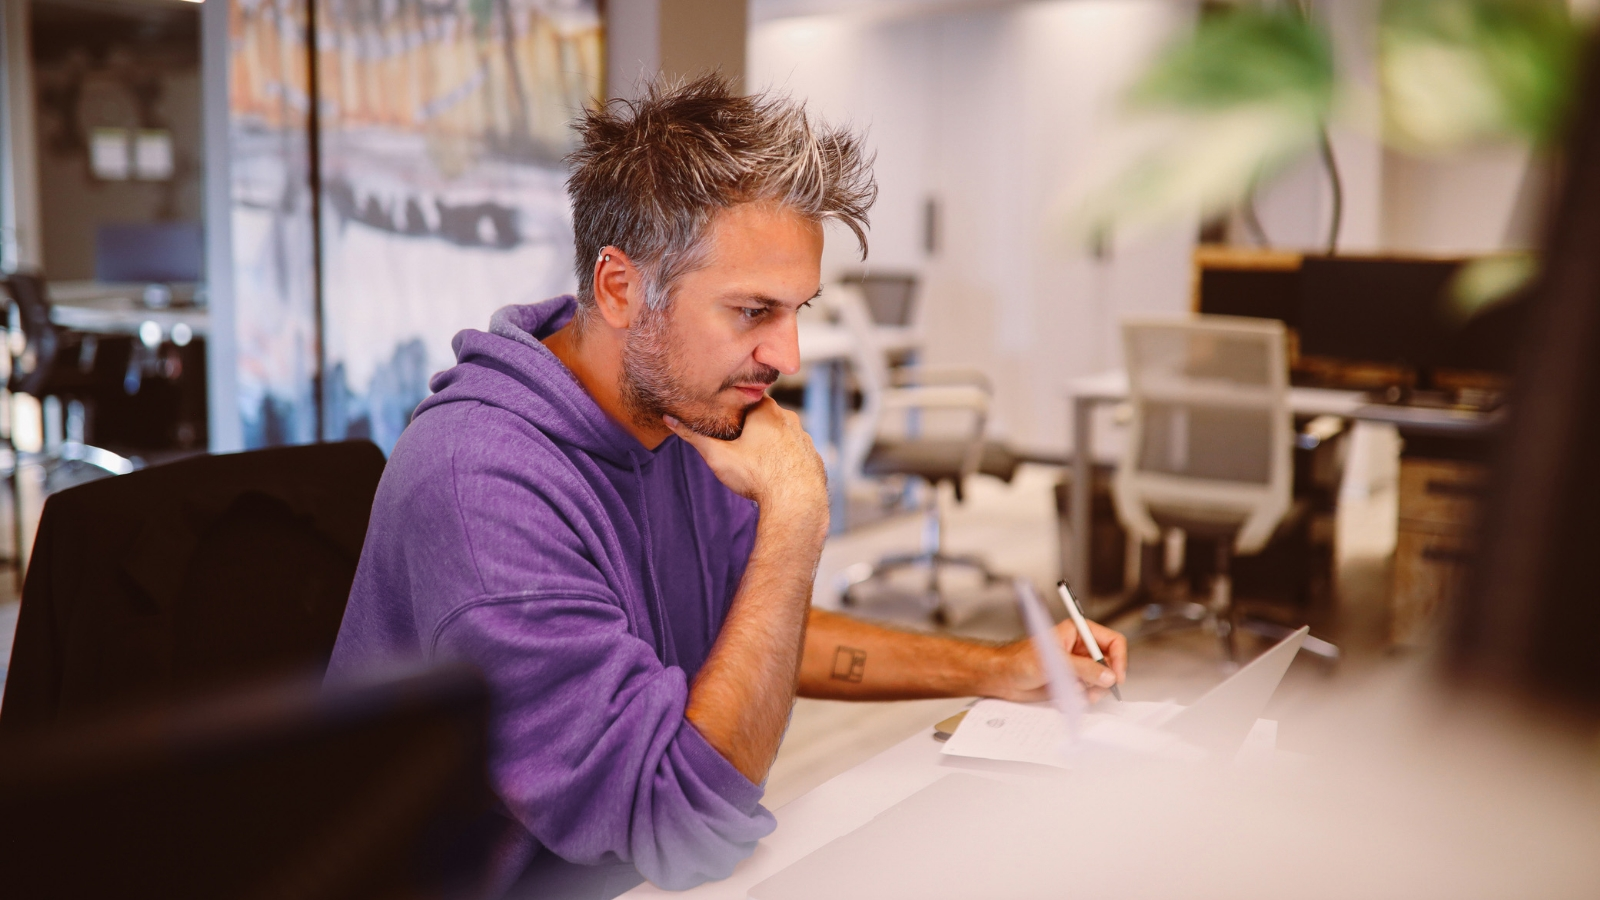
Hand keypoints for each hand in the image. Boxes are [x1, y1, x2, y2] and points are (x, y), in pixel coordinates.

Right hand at [665, 397, 827, 514]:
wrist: (796, 503)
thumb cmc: (757, 476)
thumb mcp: (718, 456)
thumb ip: (694, 436)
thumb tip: (669, 419)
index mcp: (766, 411)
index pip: (747, 399)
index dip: (734, 410)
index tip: (725, 422)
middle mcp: (789, 419)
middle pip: (764, 416)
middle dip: (751, 427)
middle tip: (736, 444)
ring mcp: (804, 438)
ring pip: (781, 434)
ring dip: (769, 443)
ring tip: (755, 462)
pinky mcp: (813, 456)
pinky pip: (794, 453)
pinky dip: (785, 459)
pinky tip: (774, 474)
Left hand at [993, 618, 1127, 702]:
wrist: (1004, 678)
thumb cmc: (1020, 660)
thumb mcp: (1056, 662)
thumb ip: (1084, 669)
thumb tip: (1108, 676)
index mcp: (1078, 632)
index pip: (1112, 641)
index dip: (1119, 659)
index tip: (1116, 677)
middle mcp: (1080, 647)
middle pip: (1110, 663)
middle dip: (1105, 679)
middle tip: (1095, 691)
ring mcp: (1078, 665)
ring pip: (1101, 679)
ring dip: (1094, 690)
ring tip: (1078, 694)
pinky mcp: (1072, 680)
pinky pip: (1089, 690)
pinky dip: (1084, 696)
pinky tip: (1069, 696)